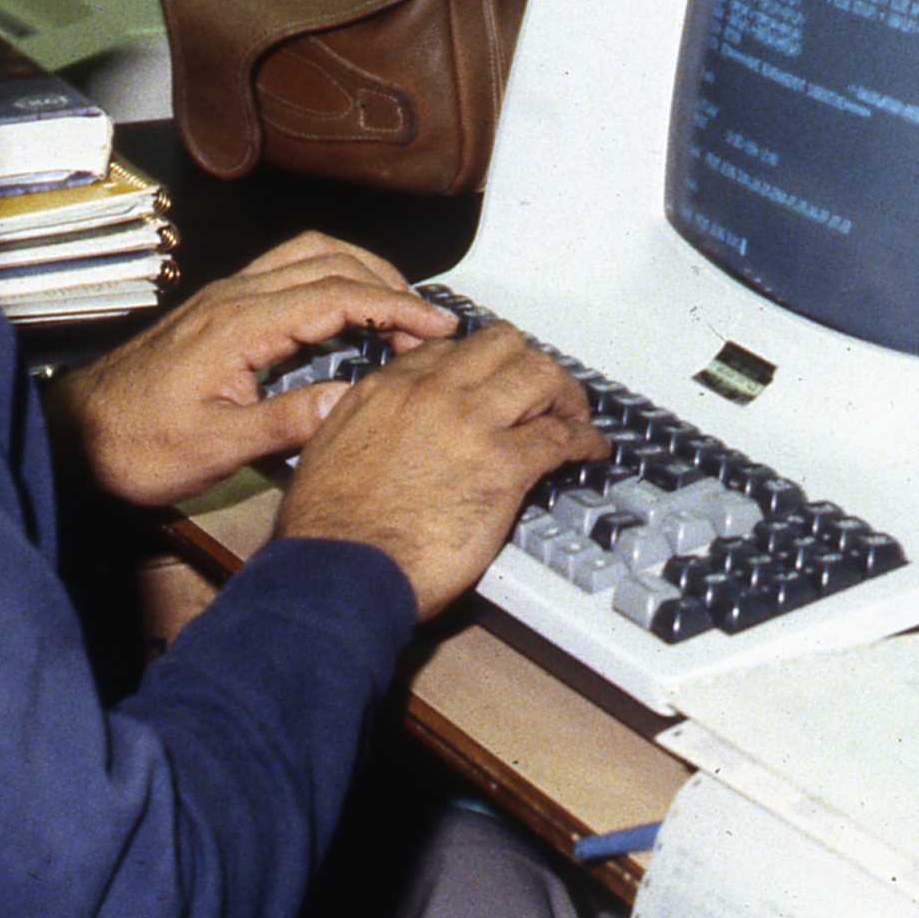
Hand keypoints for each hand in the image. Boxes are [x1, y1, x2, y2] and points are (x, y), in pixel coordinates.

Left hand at [52, 232, 456, 508]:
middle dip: (389, 284)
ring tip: (395, 308)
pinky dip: (330, 278)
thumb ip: (286, 422)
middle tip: (427, 324)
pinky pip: (286, 271)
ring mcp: (223, 298)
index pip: (338, 294)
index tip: (437, 325)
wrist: (76, 437)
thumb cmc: (133, 445)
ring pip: (308, 254)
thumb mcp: (214, 448)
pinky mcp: (217, 309)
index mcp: (239, 325)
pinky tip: (342, 313)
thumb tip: (352, 400)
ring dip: (360, 271)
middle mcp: (233, 298)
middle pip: (330, 260)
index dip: (397, 306)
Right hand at [277, 324, 604, 620]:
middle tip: (542, 393)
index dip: (482, 365)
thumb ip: (360, 423)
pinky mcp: (503, 466)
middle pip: (503, 346)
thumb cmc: (328, 529)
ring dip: (564, 395)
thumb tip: (380, 426)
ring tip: (573, 416)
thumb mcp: (330, 449)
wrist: (339, 571)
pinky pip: (560, 436)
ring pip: (539, 375)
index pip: (451, 349)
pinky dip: (584, 440)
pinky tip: (590, 449)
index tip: (494, 382)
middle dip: (529, 365)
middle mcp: (433, 392)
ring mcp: (471, 424)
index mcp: (388, 387)